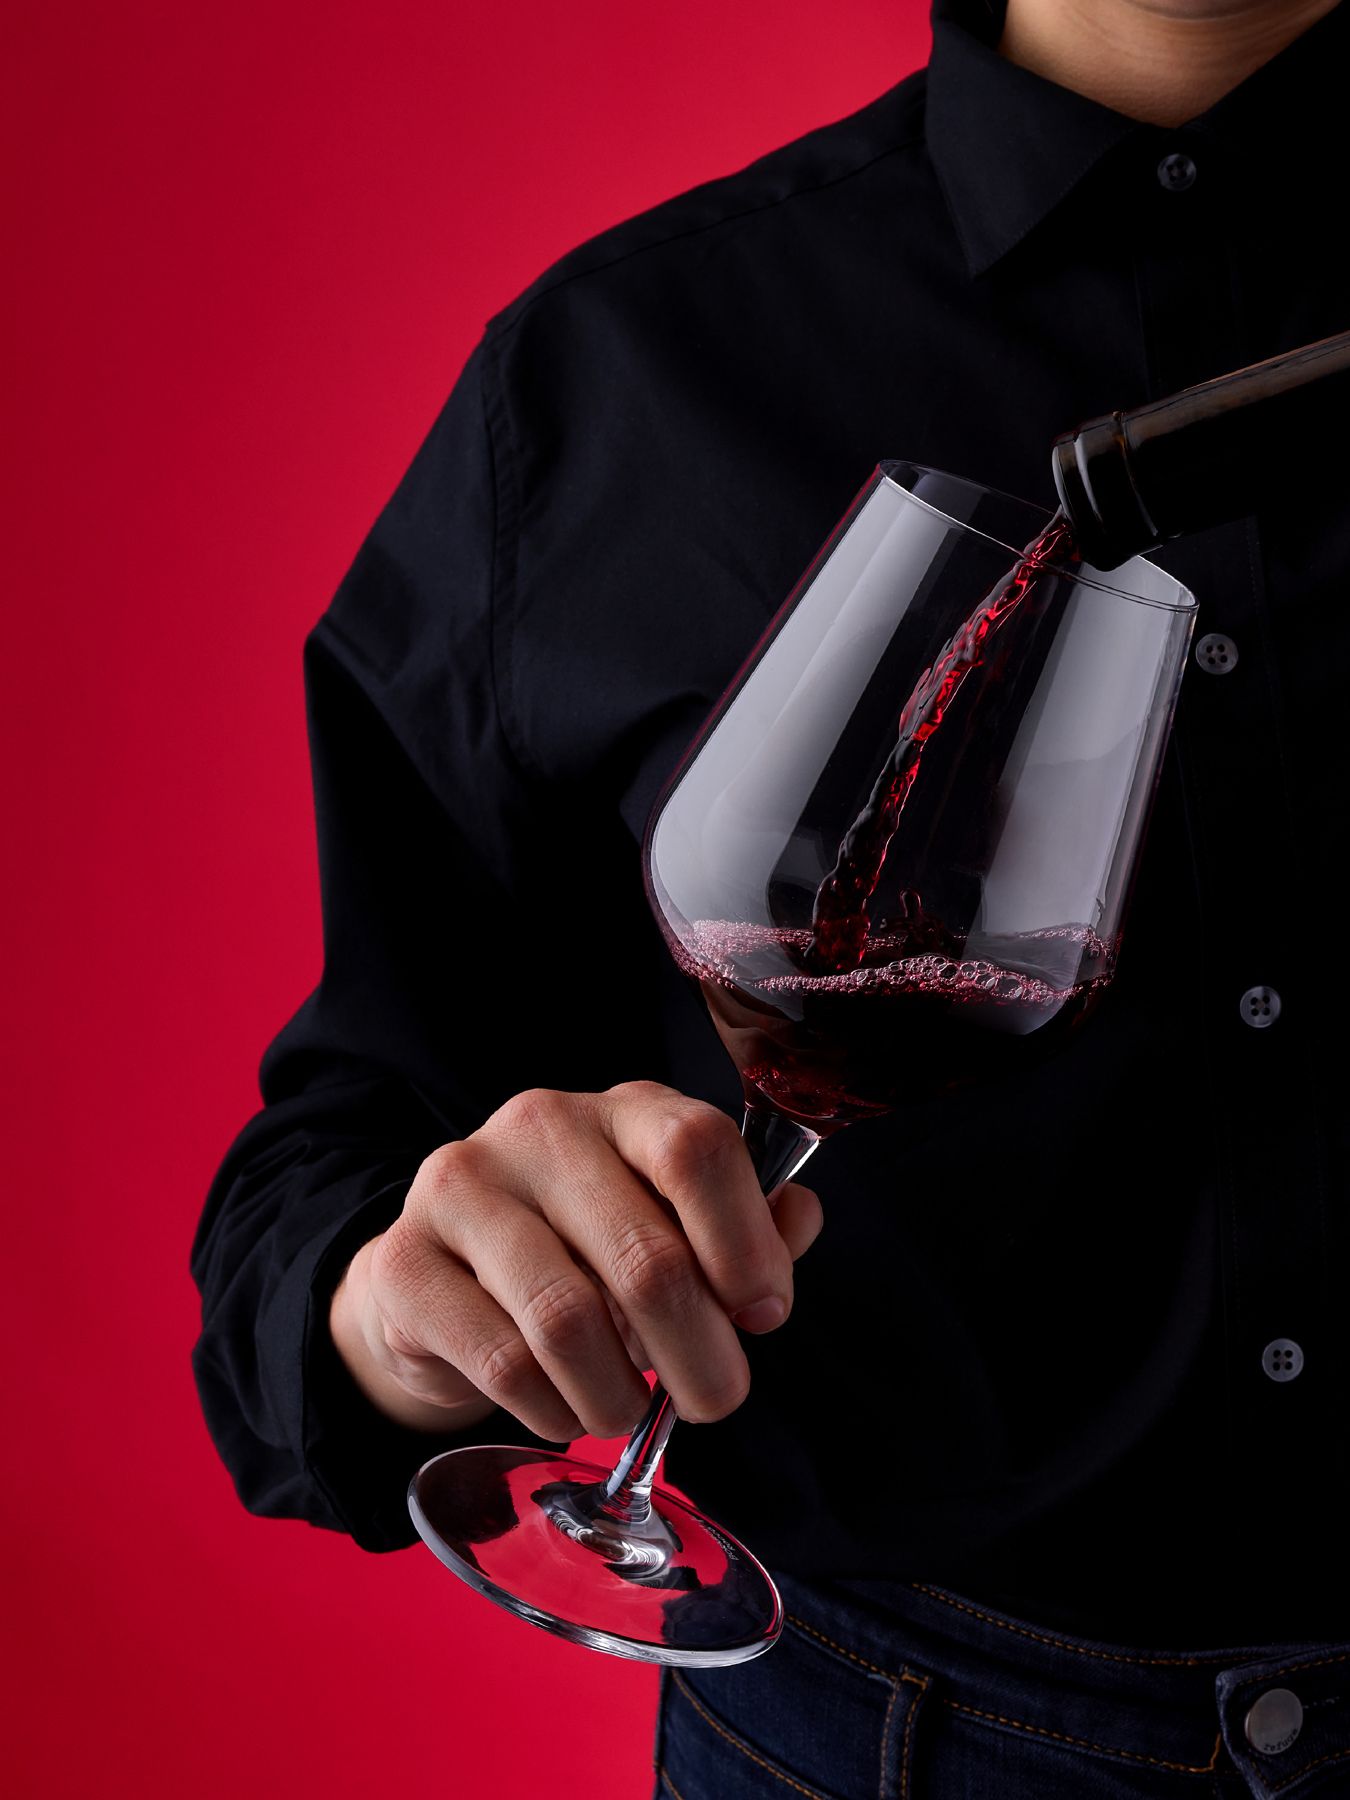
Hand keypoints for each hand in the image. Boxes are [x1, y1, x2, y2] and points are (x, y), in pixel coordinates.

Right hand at [328, 1080, 822, 1439]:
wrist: (439, 1279)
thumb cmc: (581, 1252)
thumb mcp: (671, 1225)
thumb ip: (743, 1229)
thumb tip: (799, 1223)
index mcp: (623, 1111)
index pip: (697, 1147)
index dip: (745, 1242)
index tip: (764, 1313)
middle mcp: (541, 1129)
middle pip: (646, 1255)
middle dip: (700, 1354)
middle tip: (715, 1398)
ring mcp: (463, 1188)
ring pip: (570, 1321)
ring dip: (619, 1394)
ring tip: (628, 1410)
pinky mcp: (406, 1263)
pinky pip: (504, 1364)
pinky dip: (552, 1411)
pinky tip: (564, 1410)